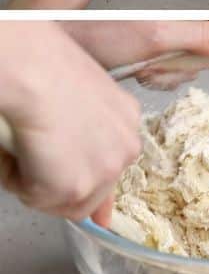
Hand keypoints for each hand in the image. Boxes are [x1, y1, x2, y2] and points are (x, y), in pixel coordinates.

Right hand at [0, 23, 141, 226]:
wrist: (36, 71)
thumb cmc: (48, 66)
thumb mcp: (81, 94)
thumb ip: (88, 126)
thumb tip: (85, 180)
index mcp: (128, 121)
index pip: (114, 165)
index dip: (94, 184)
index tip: (92, 206)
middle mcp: (127, 149)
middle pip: (94, 190)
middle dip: (60, 184)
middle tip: (34, 159)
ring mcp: (104, 171)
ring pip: (65, 202)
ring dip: (37, 183)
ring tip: (24, 147)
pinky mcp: (73, 188)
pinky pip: (35, 198)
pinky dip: (16, 179)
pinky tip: (17, 149)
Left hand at [60, 20, 208, 68]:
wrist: (48, 43)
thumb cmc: (89, 33)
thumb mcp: (151, 34)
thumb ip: (198, 36)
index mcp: (186, 14)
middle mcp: (180, 23)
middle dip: (196, 64)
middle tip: (160, 66)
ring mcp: (166, 37)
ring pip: (195, 64)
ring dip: (173, 72)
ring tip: (140, 68)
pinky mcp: (151, 52)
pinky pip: (173, 71)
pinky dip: (159, 77)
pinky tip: (136, 73)